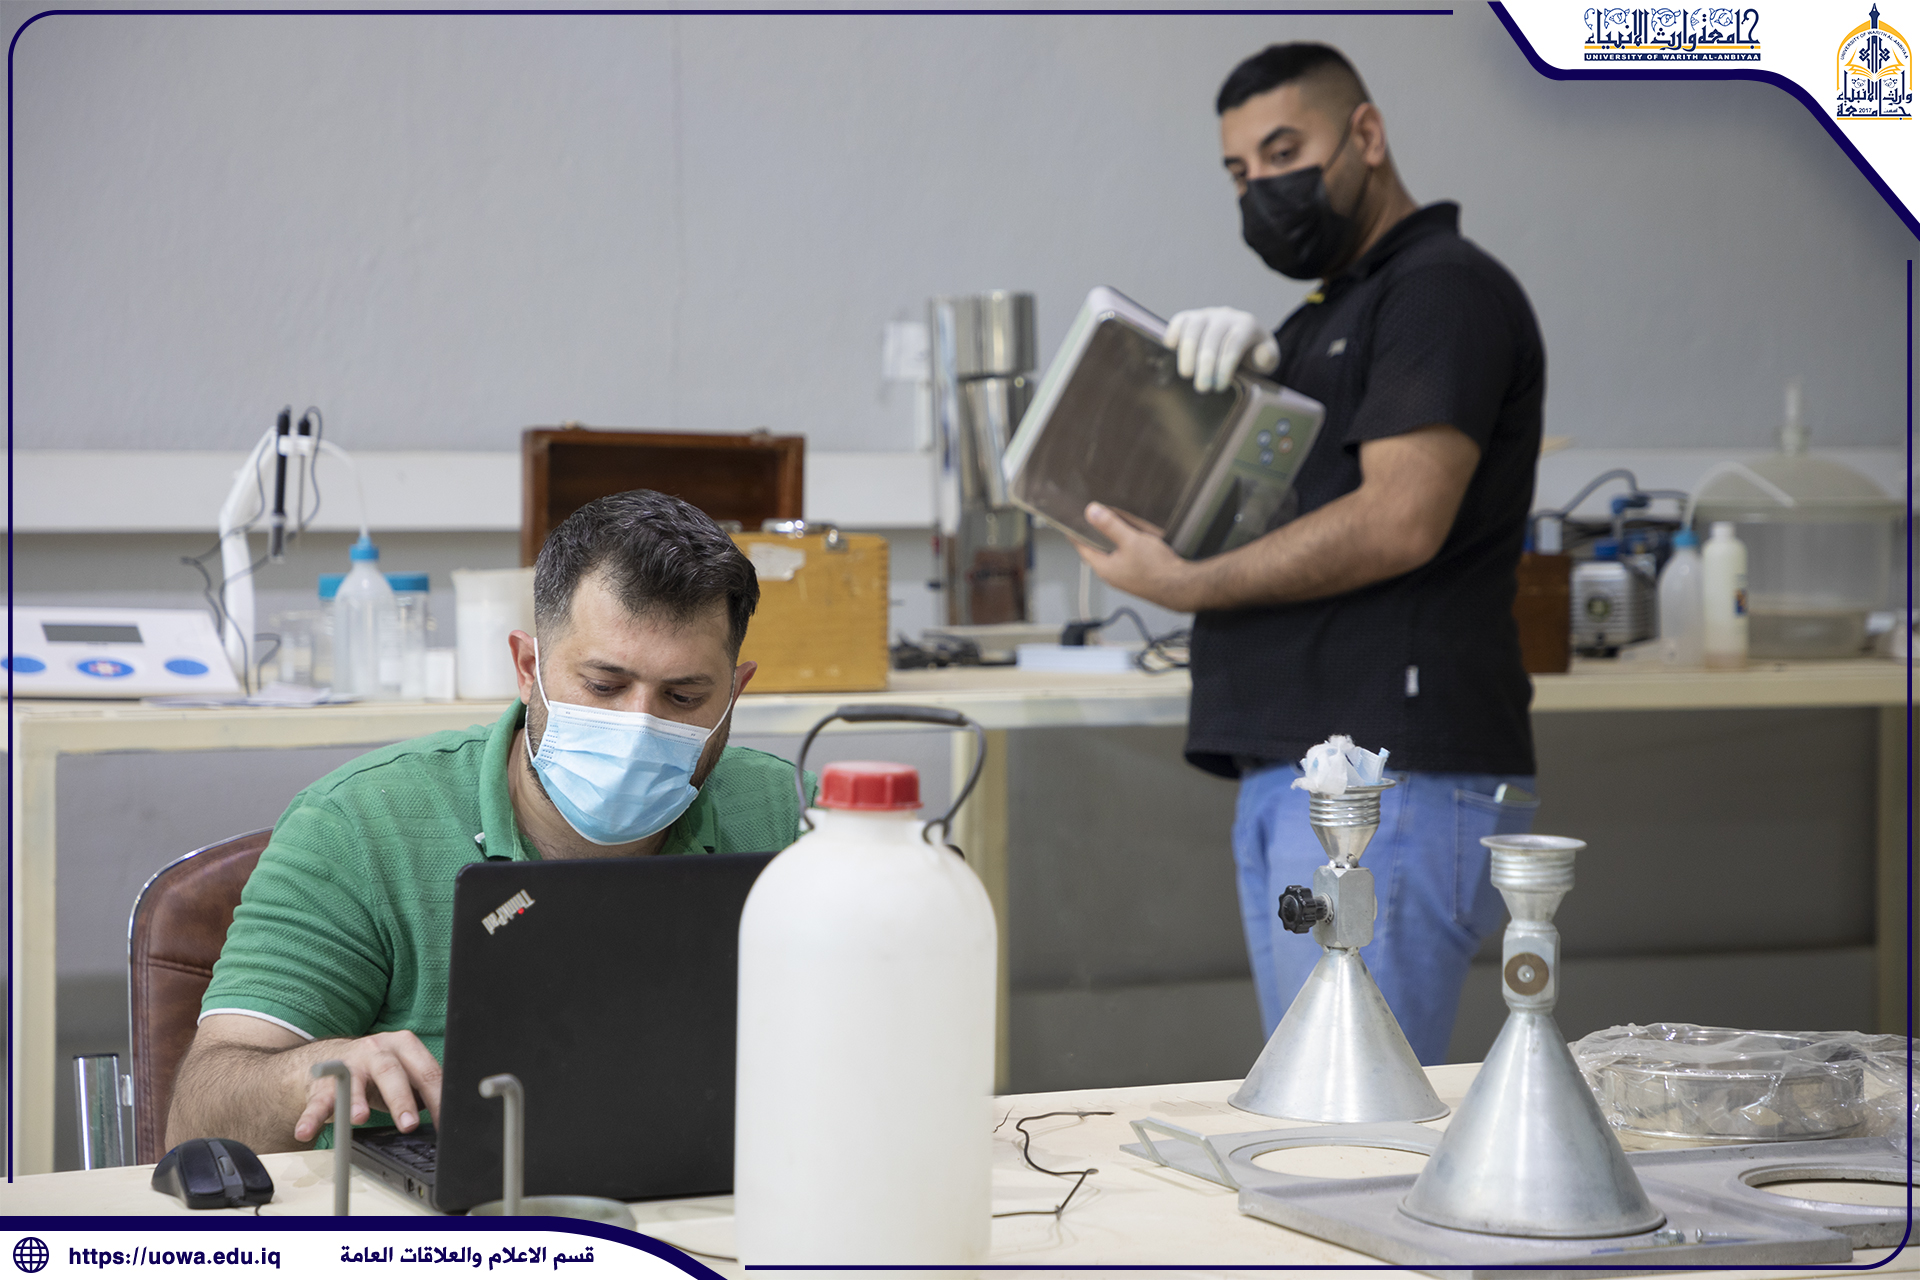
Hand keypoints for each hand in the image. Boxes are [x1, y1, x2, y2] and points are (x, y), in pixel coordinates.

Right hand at [293, 1030, 442, 1142]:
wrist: (329, 1060)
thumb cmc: (377, 1072)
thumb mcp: (404, 1074)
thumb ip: (422, 1089)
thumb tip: (448, 1117)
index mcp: (404, 1046)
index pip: (426, 1072)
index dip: (438, 1099)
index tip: (444, 1123)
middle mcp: (376, 1050)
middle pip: (392, 1072)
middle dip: (401, 1099)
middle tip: (409, 1125)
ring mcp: (347, 1064)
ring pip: (352, 1082)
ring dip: (355, 1101)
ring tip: (358, 1118)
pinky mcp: (322, 1082)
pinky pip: (316, 1101)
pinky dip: (311, 1117)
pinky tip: (306, 1131)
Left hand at [1074, 503, 1200, 612]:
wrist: (1181, 588)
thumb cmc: (1157, 569)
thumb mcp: (1131, 541)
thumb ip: (1110, 526)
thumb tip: (1091, 512)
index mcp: (1104, 567)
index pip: (1082, 547)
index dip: (1075, 532)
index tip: (1069, 521)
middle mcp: (1111, 574)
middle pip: (1095, 551)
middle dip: (1092, 535)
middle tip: (1090, 518)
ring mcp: (1124, 577)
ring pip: (1110, 554)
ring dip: (1109, 541)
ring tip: (1109, 523)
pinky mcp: (1136, 577)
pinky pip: (1123, 558)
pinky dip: (1122, 547)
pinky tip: (1130, 538)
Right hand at [1165, 307, 1278, 393]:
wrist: (1242, 339)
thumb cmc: (1252, 354)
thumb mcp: (1267, 358)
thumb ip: (1268, 358)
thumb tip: (1261, 357)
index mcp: (1247, 324)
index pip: (1234, 343)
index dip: (1225, 365)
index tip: (1220, 386)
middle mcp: (1225, 316)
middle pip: (1212, 338)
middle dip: (1206, 365)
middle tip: (1202, 388)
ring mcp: (1206, 315)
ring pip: (1194, 329)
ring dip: (1188, 353)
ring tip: (1187, 375)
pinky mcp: (1190, 317)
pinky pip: (1180, 321)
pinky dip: (1174, 333)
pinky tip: (1171, 349)